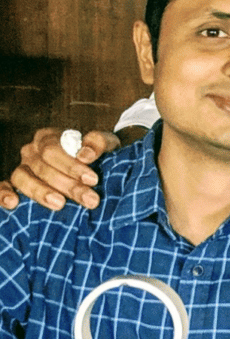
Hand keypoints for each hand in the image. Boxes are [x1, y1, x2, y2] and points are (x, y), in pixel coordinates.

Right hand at [0, 128, 119, 210]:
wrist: (96, 165)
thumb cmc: (98, 153)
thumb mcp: (106, 143)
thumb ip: (99, 143)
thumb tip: (85, 155)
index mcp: (49, 137)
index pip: (54, 150)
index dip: (72, 166)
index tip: (93, 179)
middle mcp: (31, 151)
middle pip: (43, 167)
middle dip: (68, 185)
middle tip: (90, 199)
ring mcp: (21, 168)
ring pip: (23, 178)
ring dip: (41, 192)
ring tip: (60, 204)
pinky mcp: (14, 185)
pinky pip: (3, 186)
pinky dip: (3, 193)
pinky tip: (12, 203)